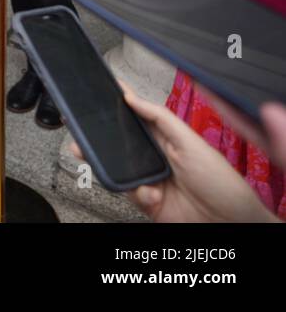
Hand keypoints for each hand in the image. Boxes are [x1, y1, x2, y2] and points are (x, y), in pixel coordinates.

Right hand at [70, 85, 277, 222]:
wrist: (230, 224)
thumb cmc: (221, 182)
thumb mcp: (191, 143)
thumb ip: (161, 119)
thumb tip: (133, 98)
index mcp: (167, 138)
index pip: (137, 116)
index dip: (119, 104)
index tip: (100, 91)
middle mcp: (156, 157)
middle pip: (120, 142)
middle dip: (103, 139)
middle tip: (84, 135)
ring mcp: (150, 179)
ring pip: (118, 167)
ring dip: (118, 169)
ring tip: (129, 173)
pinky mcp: (146, 201)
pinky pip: (127, 192)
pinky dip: (136, 193)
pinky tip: (152, 195)